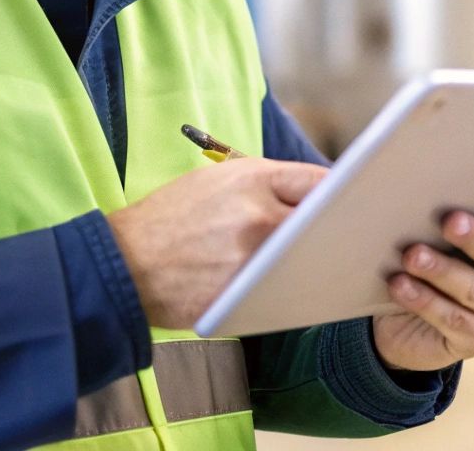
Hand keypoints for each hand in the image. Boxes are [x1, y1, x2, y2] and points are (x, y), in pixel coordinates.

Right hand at [106, 158, 327, 329]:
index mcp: (252, 179)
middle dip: (336, 227)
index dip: (338, 193)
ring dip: (320, 259)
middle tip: (349, 232)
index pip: (319, 180)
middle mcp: (259, 215)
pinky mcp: (247, 295)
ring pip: (310, 259)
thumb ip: (264, 184)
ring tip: (325, 259)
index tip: (349, 201)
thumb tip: (311, 193)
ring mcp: (255, 259)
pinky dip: (294, 286)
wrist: (124, 263)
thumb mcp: (213, 182)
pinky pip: (287, 289)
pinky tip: (297, 285)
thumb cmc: (169, 218)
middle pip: (324, 221)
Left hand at [371, 179, 473, 372]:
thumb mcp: (436, 237)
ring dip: (442, 271)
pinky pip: (453, 318)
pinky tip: (399, 285)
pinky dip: (423, 300)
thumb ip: (436, 212)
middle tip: (449, 221)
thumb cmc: (428, 261)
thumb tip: (394, 179)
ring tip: (412, 256)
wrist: (408, 324)